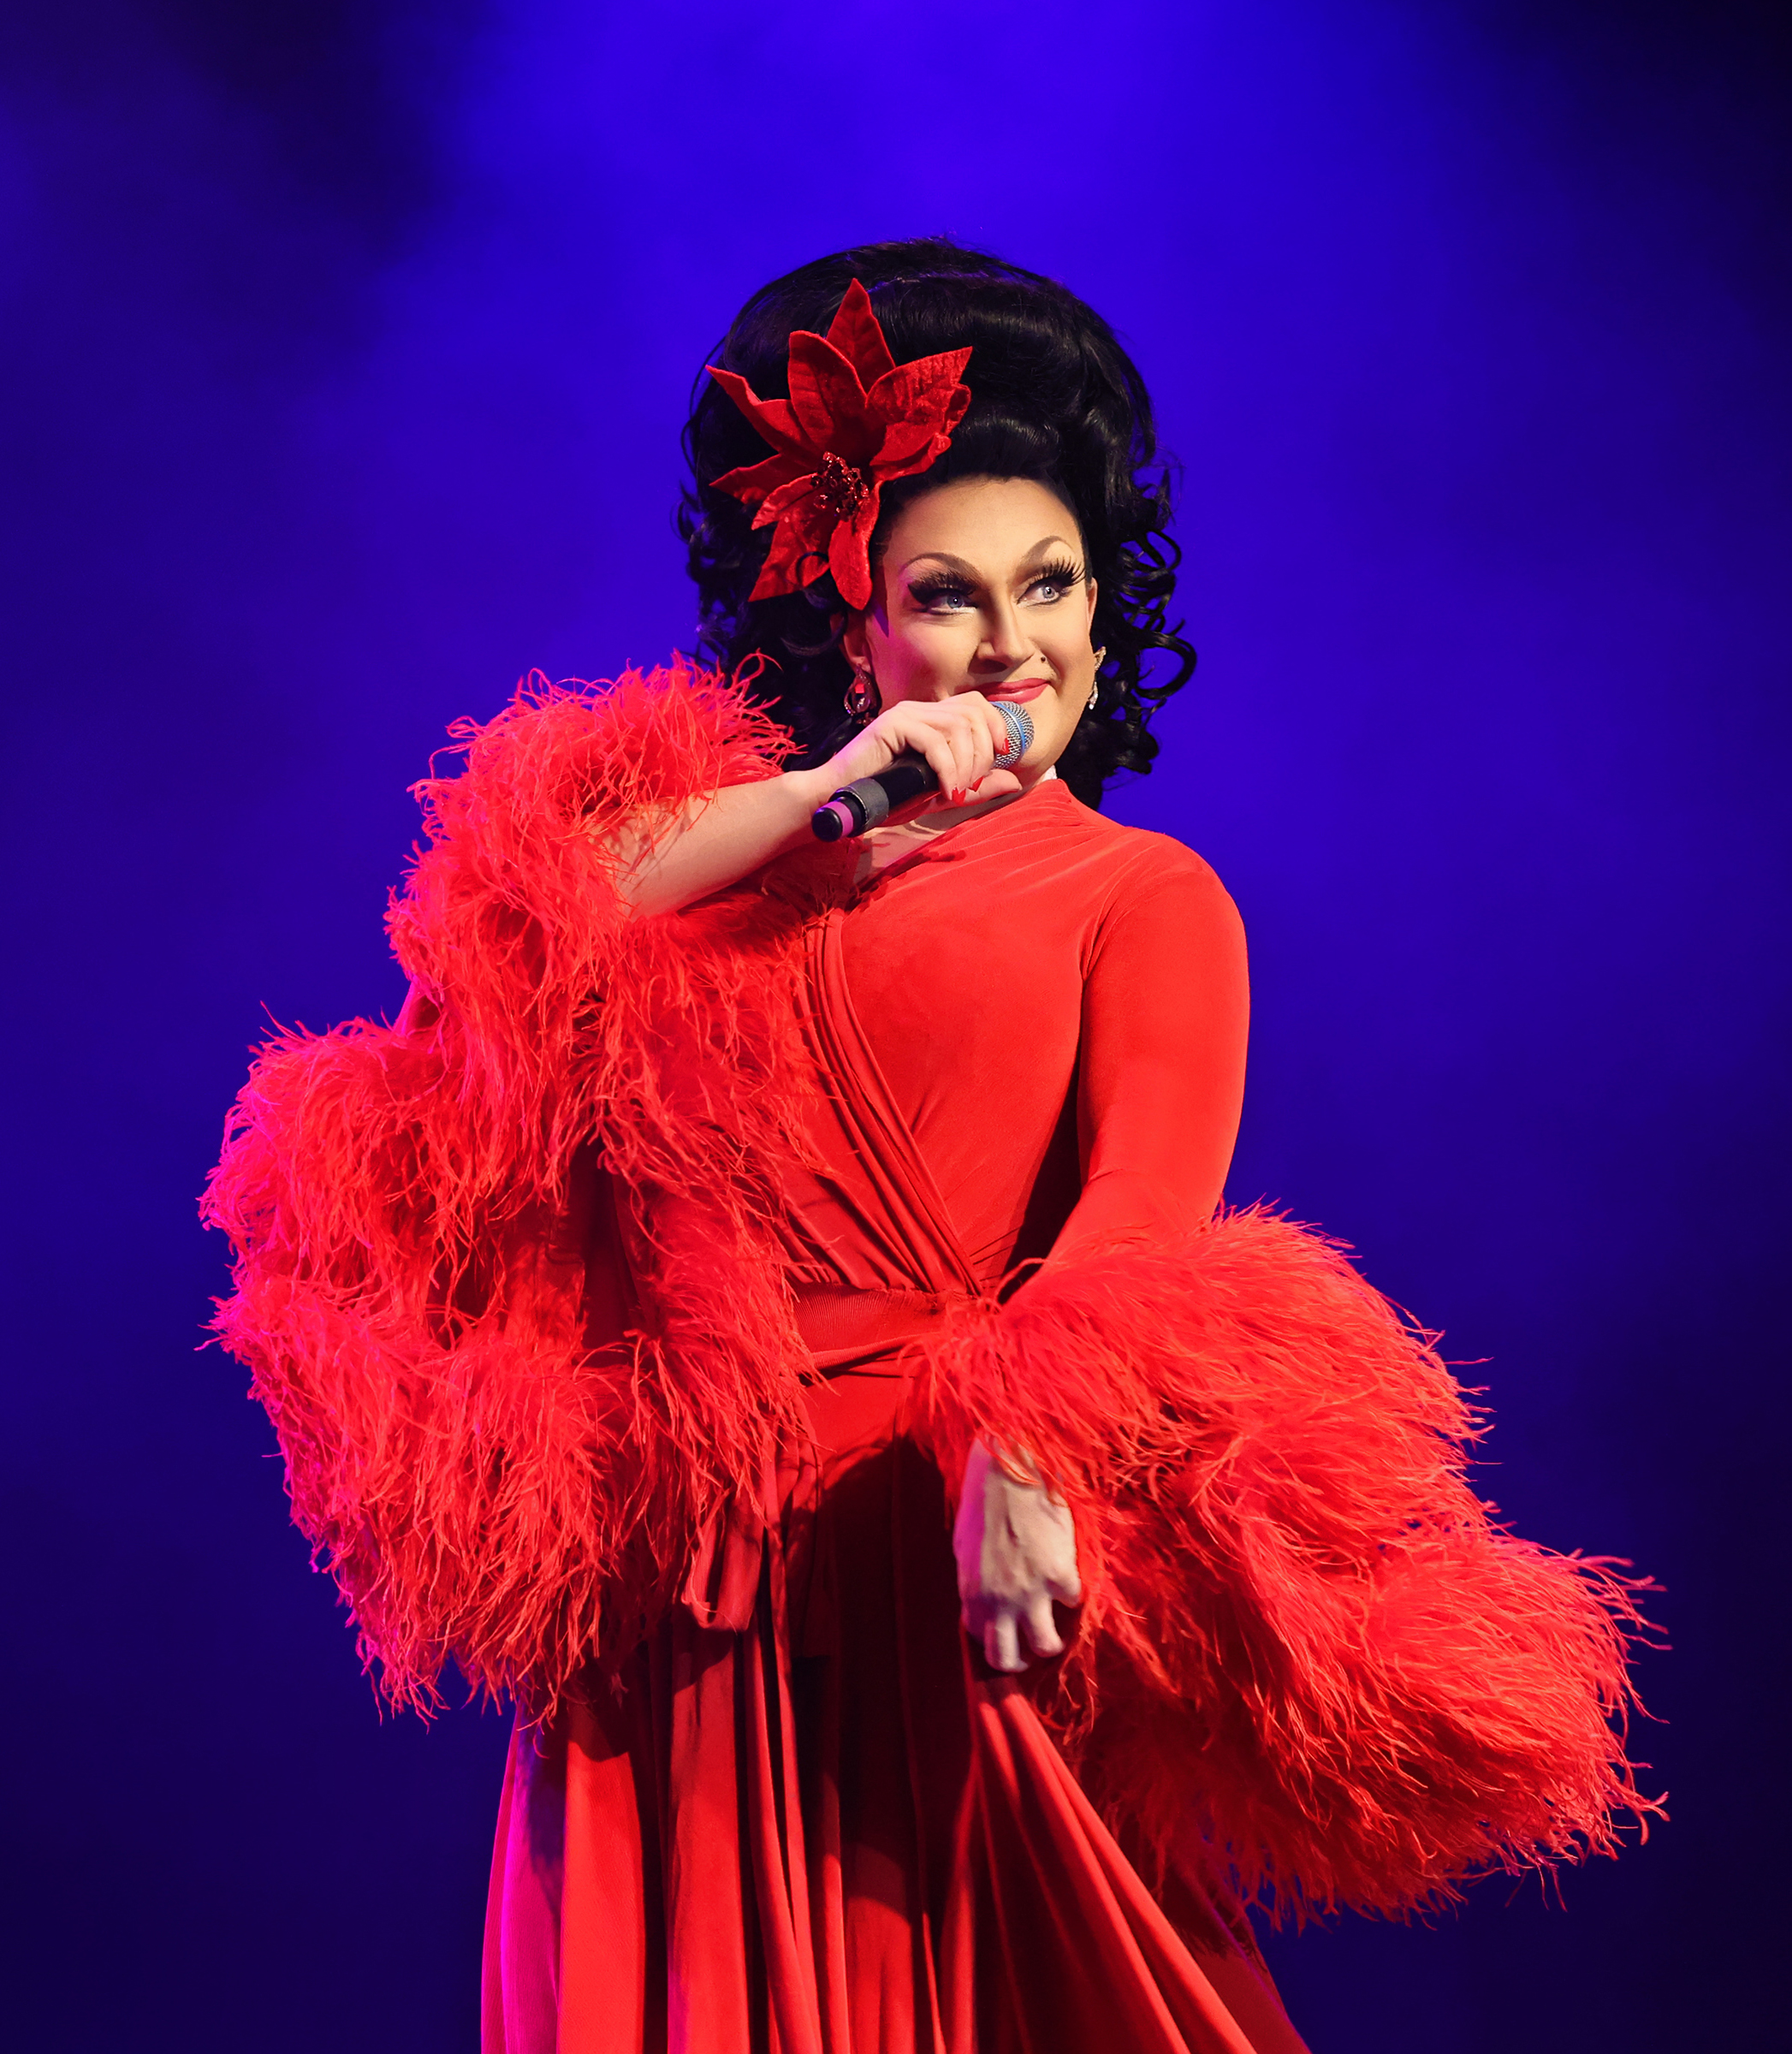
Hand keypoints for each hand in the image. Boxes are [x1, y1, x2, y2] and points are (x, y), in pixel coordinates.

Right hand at [820, 692, 1024, 815]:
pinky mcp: (892, 725)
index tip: (1000, 758)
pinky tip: (945, 790)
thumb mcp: (941, 794)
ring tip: (957, 791)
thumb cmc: (886, 797)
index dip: (996, 727)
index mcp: (933, 718)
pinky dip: (947, 769)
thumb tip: (1015, 781)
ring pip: (958, 726)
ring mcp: (906, 714)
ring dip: (966, 764)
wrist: (842, 801)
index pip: (977, 705)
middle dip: (984, 751)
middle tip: (972, 784)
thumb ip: (976, 788)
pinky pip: (934, 741)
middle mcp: (921, 709)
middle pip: (974, 713)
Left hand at [953, 1438, 1081, 1672]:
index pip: (980, 1640)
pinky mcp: (1059, 1576)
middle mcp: (999, 1601)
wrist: (1010, 1473)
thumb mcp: (966, 1549)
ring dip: (1052, 1640)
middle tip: (1030, 1647)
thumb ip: (976, 1583)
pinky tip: (1068, 1576)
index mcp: (972, 1594)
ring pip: (1047, 1645)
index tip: (1007, 1632)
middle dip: (1020, 1660)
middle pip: (1007, 1659)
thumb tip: (984, 1603)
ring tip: (1056, 1625)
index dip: (996, 1639)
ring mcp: (1030, 1592)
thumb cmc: (984, 1504)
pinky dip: (1073, 1594)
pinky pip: (1073, 1602)